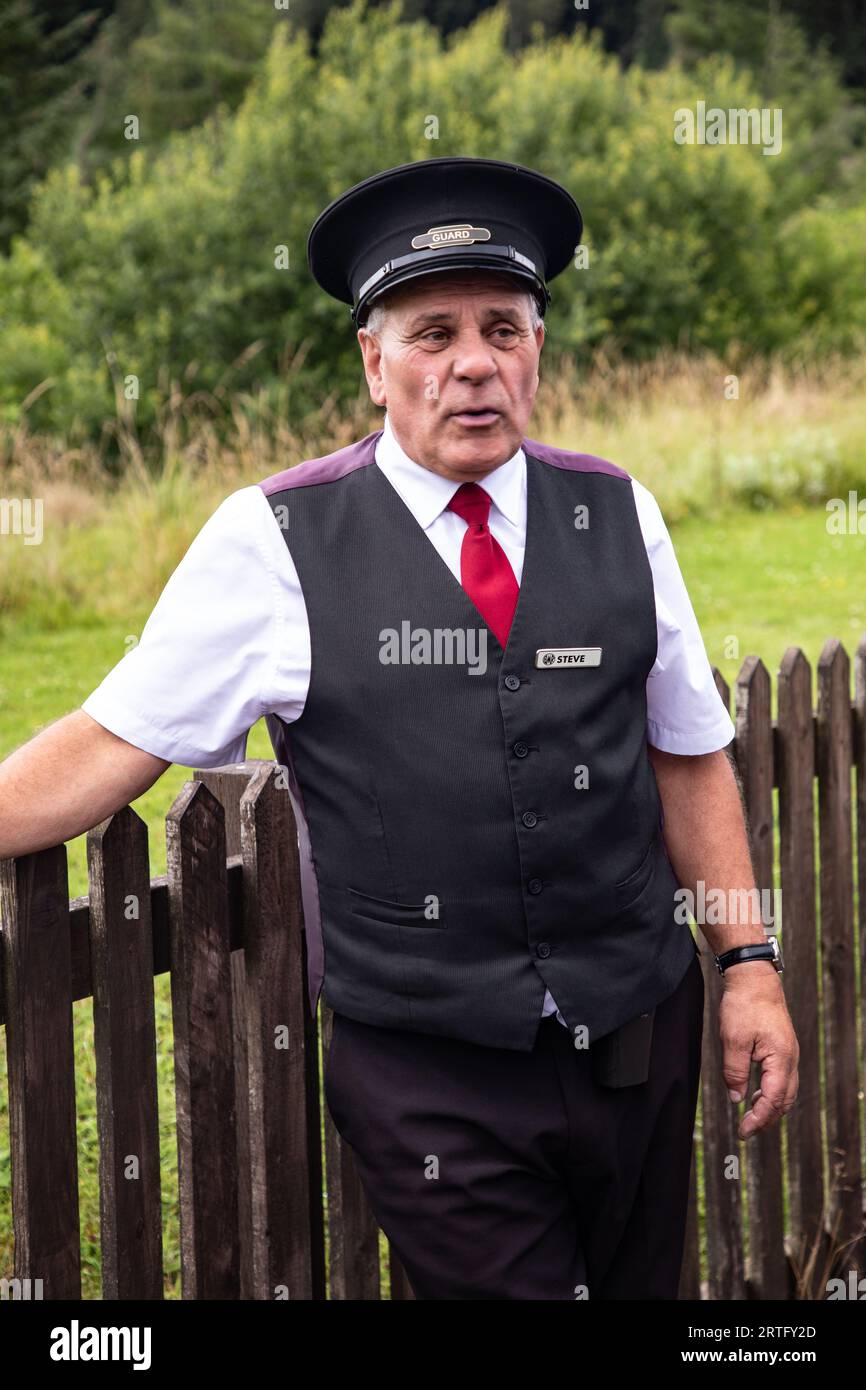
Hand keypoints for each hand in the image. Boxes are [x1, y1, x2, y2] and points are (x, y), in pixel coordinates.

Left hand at [717, 964, 798, 1139]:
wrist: (754, 978)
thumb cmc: (744, 1006)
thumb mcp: (733, 1040)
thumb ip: (735, 1072)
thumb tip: (737, 1099)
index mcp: (781, 1059)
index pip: (773, 1100)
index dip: (758, 1119)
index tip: (743, 1132)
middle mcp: (790, 1059)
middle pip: (784, 1100)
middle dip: (766, 1118)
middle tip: (746, 1130)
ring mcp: (789, 1053)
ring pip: (785, 1091)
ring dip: (769, 1106)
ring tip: (749, 1116)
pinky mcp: (783, 1048)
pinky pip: (781, 1078)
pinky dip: (770, 1092)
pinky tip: (754, 1093)